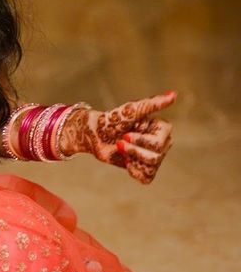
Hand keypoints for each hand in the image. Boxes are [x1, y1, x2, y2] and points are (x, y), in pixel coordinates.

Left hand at [61, 92, 175, 183]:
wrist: (97, 134)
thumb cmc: (114, 119)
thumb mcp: (132, 110)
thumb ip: (153, 104)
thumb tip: (174, 94)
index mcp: (163, 128)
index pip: (159, 144)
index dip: (141, 142)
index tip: (125, 134)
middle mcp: (163, 142)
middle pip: (155, 158)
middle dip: (133, 151)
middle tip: (120, 142)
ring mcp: (154, 155)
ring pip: (151, 167)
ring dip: (131, 159)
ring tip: (122, 149)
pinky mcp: (145, 167)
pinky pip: (147, 178)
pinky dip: (134, 171)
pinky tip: (126, 162)